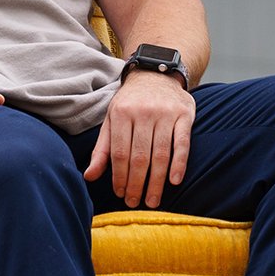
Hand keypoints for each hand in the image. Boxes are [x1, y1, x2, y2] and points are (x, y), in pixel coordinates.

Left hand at [83, 70, 194, 207]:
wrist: (157, 73)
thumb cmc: (131, 102)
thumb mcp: (111, 120)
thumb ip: (102, 149)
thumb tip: (89, 177)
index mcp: (121, 113)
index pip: (119, 153)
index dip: (119, 177)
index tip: (120, 194)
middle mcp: (143, 112)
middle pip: (140, 156)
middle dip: (137, 184)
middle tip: (135, 202)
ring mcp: (166, 113)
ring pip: (161, 154)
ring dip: (156, 181)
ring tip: (153, 200)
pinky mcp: (185, 114)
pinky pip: (182, 143)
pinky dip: (179, 164)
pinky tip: (174, 181)